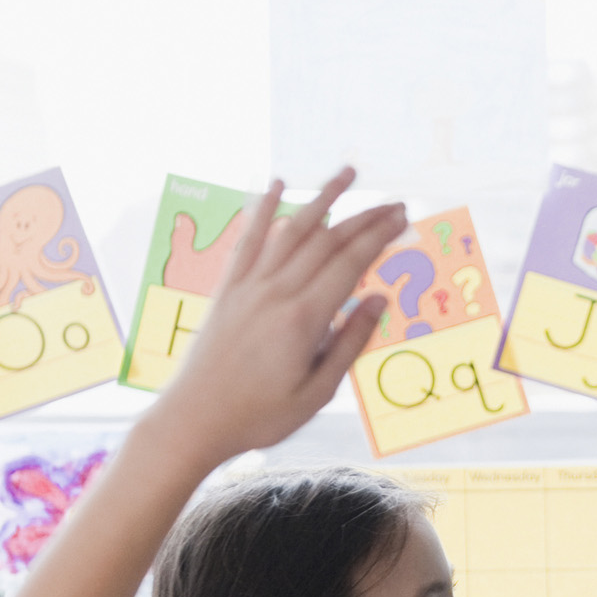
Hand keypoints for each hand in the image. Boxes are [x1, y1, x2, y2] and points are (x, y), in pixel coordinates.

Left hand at [150, 168, 403, 465]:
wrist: (194, 420)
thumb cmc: (259, 416)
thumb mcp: (317, 393)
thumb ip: (349, 344)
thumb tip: (378, 301)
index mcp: (302, 319)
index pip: (349, 265)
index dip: (378, 237)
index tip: (402, 219)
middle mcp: (275, 293)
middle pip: (327, 241)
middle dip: (364, 218)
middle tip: (394, 203)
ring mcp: (248, 287)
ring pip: (291, 230)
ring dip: (322, 199)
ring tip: (348, 176)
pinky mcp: (227, 290)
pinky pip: (248, 240)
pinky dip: (263, 209)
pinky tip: (276, 185)